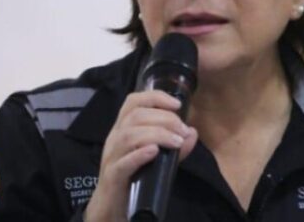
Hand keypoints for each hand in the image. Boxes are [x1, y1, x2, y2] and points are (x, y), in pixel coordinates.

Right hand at [84, 90, 197, 221]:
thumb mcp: (158, 158)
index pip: (133, 101)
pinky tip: (154, 152)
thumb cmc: (135, 177)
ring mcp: (111, 157)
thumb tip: (192, 132)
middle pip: (135, 116)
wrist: (113, 205)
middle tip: (182, 131)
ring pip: (128, 136)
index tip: (177, 104)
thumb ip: (175, 146)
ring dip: (156, 134)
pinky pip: (122, 163)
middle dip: (164, 119)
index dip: (156, 97)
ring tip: (176, 142)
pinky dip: (139, 154)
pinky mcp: (112, 177)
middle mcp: (115, 138)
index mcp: (123, 128)